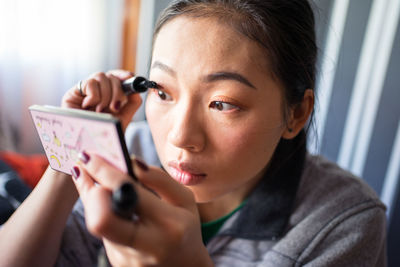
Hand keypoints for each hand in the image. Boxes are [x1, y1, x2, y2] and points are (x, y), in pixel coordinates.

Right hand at [61, 70, 141, 130]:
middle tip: (114, 108)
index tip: (130, 78)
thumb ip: (132, 102)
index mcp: (109, 95)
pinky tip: (89, 107)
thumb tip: (136, 89)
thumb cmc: (106, 134)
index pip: (117, 76)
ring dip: (106, 95)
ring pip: (101, 76)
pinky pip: (90, 83)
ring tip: (100, 111)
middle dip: (117, 91)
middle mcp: (97, 91)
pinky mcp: (73, 93)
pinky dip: (94, 96)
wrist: (90, 146)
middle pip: (111, 76)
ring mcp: (85, 91)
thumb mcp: (124, 117)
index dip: (124, 75)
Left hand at [71, 152, 212, 266]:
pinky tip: (105, 200)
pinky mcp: (116, 263)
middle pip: (100, 220)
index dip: (104, 172)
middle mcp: (147, 247)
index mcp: (170, 225)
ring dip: (92, 198)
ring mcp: (129, 260)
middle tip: (83, 168)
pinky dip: (100, 211)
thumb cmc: (185, 227)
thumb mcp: (184, 199)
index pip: (128, 194)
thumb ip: (159, 178)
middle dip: (88, 190)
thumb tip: (130, 161)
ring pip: (96, 224)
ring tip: (92, 179)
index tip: (90, 155)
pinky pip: (100, 231)